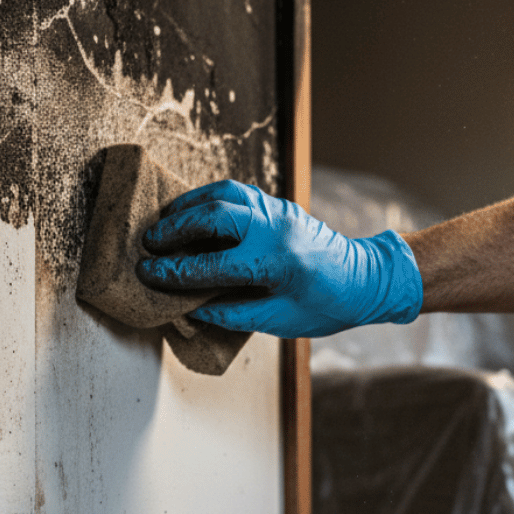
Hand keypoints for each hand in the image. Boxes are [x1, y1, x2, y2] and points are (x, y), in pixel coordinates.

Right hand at [135, 179, 422, 337]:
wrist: (365, 279)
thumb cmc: (325, 306)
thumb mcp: (278, 321)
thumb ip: (231, 314)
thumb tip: (189, 310)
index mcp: (275, 263)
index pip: (211, 266)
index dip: (175, 272)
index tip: (148, 273)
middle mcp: (276, 229)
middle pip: (213, 216)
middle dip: (175, 228)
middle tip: (148, 243)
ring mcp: (278, 211)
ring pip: (223, 194)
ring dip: (188, 205)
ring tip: (163, 222)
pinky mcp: (279, 204)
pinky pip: (236, 192)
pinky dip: (209, 198)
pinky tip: (192, 211)